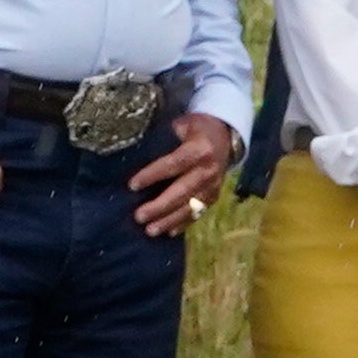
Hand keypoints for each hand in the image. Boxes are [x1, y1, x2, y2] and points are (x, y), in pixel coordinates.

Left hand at [128, 113, 239, 239]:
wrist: (224, 136)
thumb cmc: (195, 129)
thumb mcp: (182, 124)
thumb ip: (165, 136)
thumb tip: (136, 148)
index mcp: (199, 149)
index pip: (173, 164)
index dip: (152, 175)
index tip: (132, 185)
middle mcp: (209, 169)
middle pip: (182, 191)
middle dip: (159, 206)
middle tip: (139, 216)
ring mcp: (213, 185)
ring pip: (190, 207)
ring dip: (169, 220)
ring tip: (150, 230)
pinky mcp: (214, 196)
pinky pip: (198, 213)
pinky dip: (183, 224)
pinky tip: (169, 233)